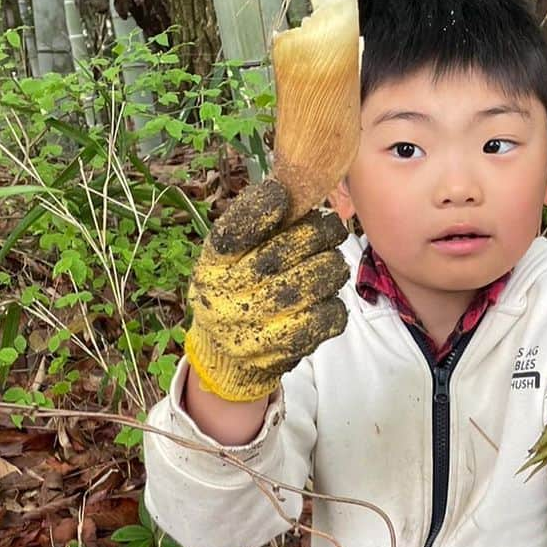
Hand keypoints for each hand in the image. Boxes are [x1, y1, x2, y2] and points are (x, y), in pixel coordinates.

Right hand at [184, 178, 349, 402]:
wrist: (226, 357)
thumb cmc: (237, 290)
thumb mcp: (232, 258)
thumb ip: (255, 226)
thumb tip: (292, 189)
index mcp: (212, 266)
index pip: (230, 236)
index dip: (258, 212)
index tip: (283, 194)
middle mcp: (224, 298)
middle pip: (277, 259)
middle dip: (314, 236)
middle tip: (332, 228)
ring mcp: (251, 329)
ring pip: (307, 287)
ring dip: (330, 268)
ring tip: (331, 262)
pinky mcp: (281, 351)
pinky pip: (324, 319)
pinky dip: (334, 304)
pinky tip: (328, 297)